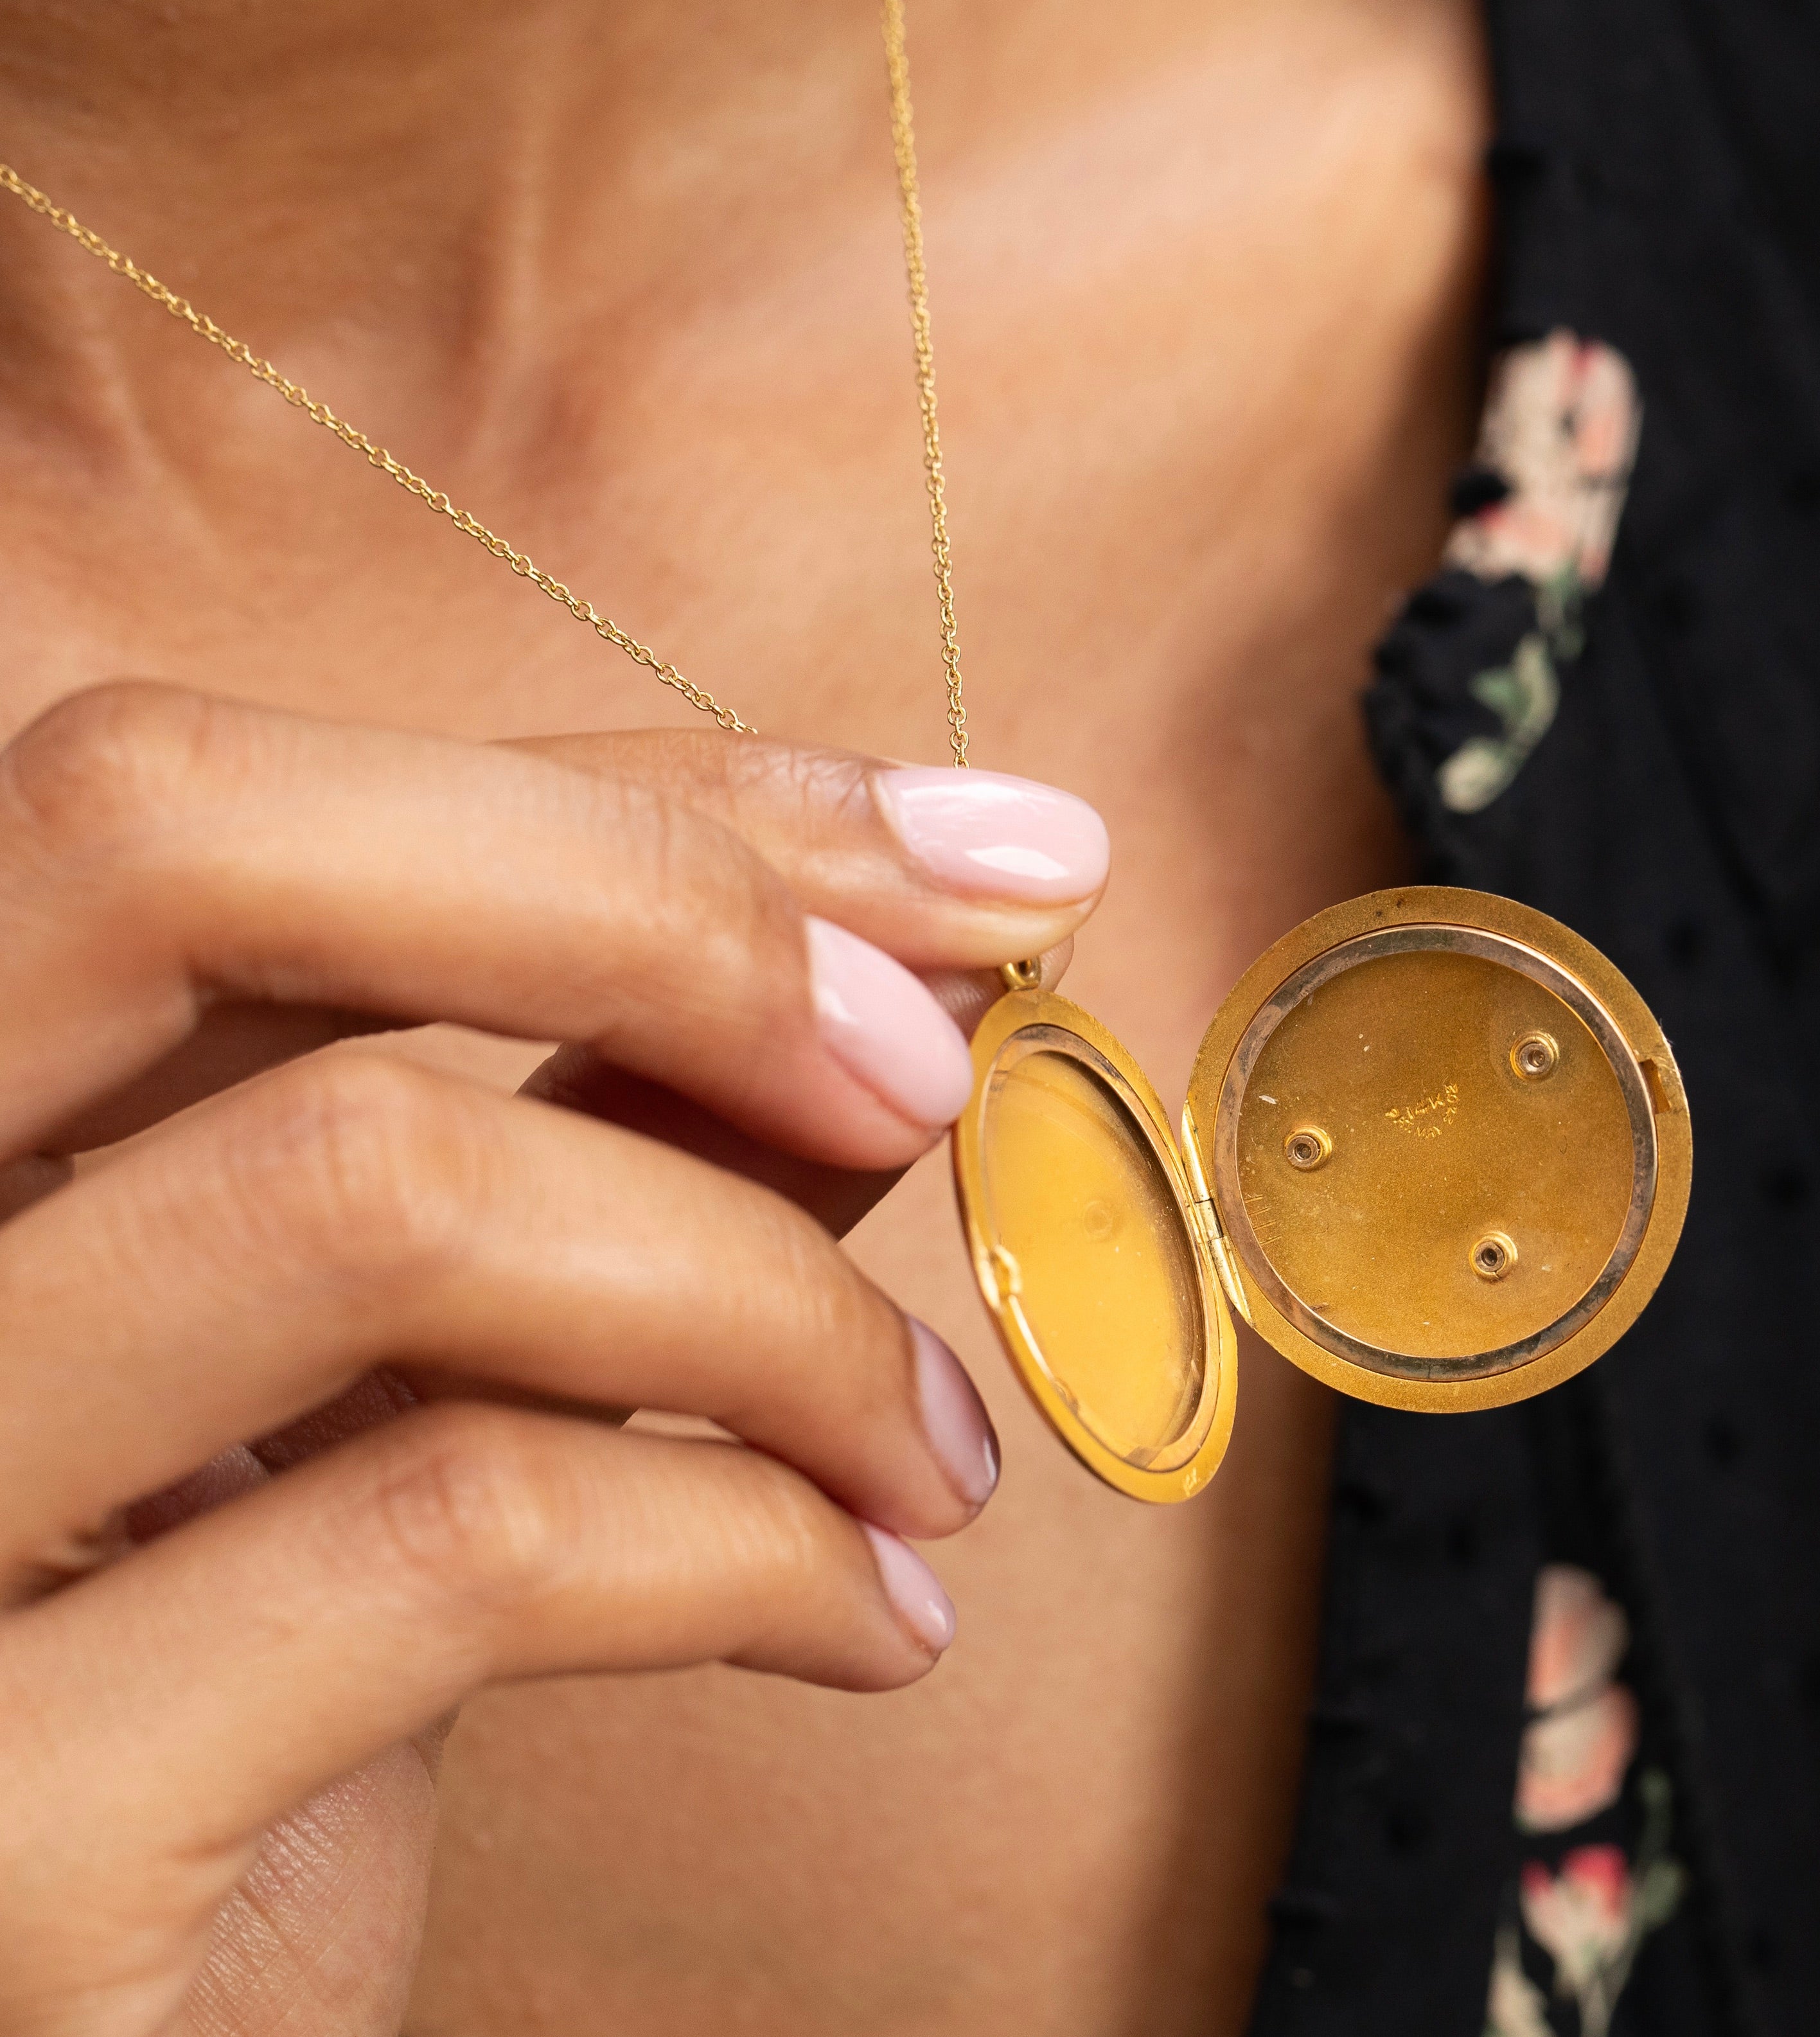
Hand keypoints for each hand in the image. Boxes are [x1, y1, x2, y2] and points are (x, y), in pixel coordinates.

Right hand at [0, 684, 1108, 2036]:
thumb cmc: (240, 1703)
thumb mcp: (393, 1380)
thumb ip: (595, 1139)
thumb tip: (899, 956)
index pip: (219, 795)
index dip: (636, 786)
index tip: (977, 850)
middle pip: (174, 841)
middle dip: (651, 904)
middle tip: (928, 1063)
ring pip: (368, 1185)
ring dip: (771, 1297)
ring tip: (930, 1443)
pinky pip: (454, 1534)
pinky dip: (756, 1541)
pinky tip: (871, 1610)